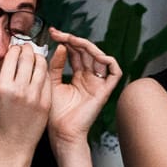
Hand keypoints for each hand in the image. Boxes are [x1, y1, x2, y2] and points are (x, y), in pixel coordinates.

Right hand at [0, 40, 52, 156]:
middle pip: (28, 58)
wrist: (15, 143)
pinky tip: (41, 71)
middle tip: (27, 48)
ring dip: (39, 58)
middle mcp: (20, 89)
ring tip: (36, 57)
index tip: (16, 47)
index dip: (16, 48)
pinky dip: (45, 72)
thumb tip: (13, 58)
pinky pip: (47, 79)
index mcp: (4, 86)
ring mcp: (35, 96)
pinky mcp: (46, 102)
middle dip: (28, 49)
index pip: (13, 56)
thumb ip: (6, 76)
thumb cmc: (4, 121)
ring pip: (41, 66)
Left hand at [44, 28, 122, 149]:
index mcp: (78, 77)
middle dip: (73, 40)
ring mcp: (98, 84)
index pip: (75, 53)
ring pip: (99, 57)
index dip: (66, 41)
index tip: (52, 33)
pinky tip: (95, 55)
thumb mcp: (52, 83)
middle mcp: (89, 78)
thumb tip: (60, 47)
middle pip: (87, 52)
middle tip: (59, 34)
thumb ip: (55, 65)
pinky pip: (114, 72)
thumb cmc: (55, 114)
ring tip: (72, 41)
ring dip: (87, 46)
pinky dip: (109, 61)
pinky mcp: (105, 91)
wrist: (62, 132)